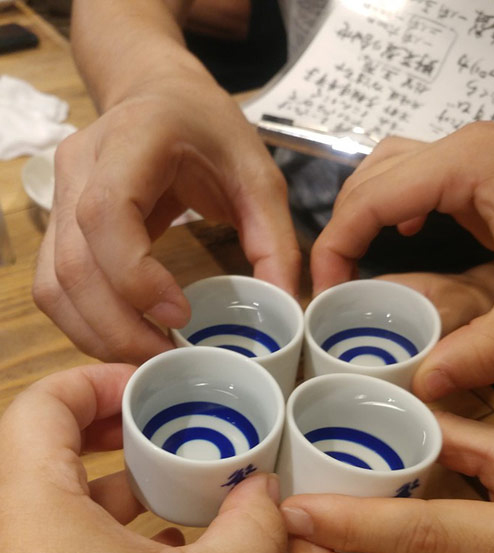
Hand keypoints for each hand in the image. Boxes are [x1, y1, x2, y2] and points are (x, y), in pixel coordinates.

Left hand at [0, 365, 284, 552]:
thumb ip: (253, 529)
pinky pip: (73, 542)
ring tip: (181, 478)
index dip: (95, 380)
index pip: (40, 405)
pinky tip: (173, 544)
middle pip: (49, 444)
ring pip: (65, 497)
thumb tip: (269, 489)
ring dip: (121, 479)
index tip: (153, 389)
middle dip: (114, 426)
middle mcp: (17, 533)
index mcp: (34, 507)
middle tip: (168, 423)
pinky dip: (118, 527)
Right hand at [33, 67, 300, 363]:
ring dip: (97, 333)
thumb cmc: (209, 130)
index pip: (106, 213)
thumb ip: (274, 240)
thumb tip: (282, 309)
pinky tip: (125, 337)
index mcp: (132, 140)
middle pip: (74, 264)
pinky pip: (54, 286)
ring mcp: (60, 195)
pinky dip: (85, 323)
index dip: (135, 275)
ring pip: (55, 284)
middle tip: (167, 358)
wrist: (158, 96)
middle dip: (119, 327)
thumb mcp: (257, 176)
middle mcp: (80, 166)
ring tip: (148, 357)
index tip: (179, 315)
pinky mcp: (58, 223)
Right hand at [311, 122, 493, 399]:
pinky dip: (397, 204)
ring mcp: (476, 153)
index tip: (324, 295)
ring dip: (365, 211)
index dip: (334, 247)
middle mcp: (462, 148)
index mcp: (465, 165)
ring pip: (390, 168)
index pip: (367, 200)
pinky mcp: (488, 169)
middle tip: (335, 286)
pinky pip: (419, 175)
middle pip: (370, 177)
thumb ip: (488, 347)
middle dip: (343, 230)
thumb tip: (425, 385)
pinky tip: (408, 234)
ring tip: (358, 261)